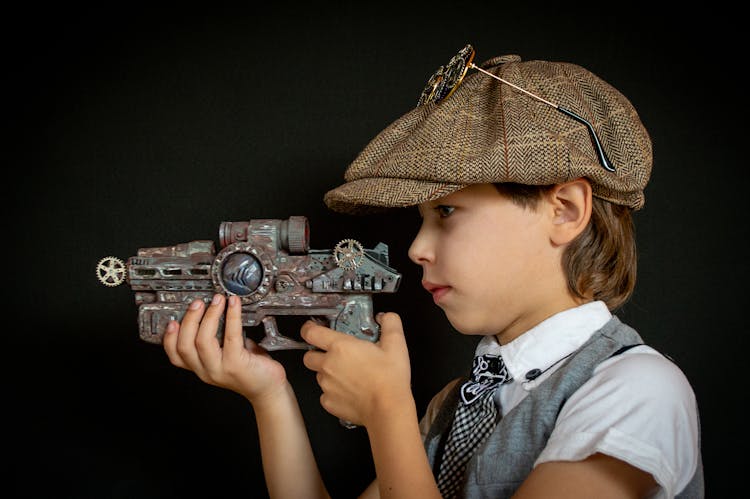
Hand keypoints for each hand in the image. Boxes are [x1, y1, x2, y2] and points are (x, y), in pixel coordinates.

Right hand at [163, 293, 287, 404]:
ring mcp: (220, 369)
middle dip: (189, 320)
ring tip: (217, 301)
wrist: (268, 389)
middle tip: (198, 303)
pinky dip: (232, 316)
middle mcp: (207, 371)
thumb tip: (214, 313)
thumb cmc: (249, 370)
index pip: (175, 356)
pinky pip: (231, 336)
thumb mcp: (226, 355)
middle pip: (185, 345)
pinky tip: (234, 305)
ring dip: (209, 316)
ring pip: (203, 340)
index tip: (173, 321)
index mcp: (201, 368)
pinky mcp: (236, 364)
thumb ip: (217, 340)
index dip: (169, 338)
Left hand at [301, 312, 413, 426]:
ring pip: (318, 375)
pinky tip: (350, 391)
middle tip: (334, 354)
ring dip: (327, 373)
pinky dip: (334, 392)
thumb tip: (386, 317)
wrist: (388, 409)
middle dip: (317, 353)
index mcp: (341, 347)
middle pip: (308, 356)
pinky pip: (325, 394)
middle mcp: (329, 365)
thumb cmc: (389, 379)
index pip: (310, 333)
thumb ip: (390, 324)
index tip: (312, 328)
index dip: (309, 328)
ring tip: (348, 375)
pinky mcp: (329, 403)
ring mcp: (327, 385)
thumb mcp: (396, 345)